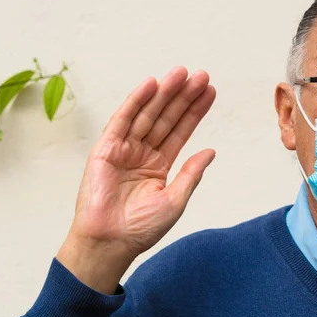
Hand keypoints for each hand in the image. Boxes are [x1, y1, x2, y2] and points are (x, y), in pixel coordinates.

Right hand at [57, 67, 215, 293]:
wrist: (111, 243)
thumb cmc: (141, 228)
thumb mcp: (176, 200)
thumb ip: (191, 173)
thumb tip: (211, 151)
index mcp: (159, 165)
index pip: (180, 131)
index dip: (194, 111)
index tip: (209, 92)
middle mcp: (142, 153)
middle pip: (166, 118)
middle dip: (183, 97)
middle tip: (201, 75)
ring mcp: (124, 149)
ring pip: (147, 115)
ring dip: (164, 93)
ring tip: (182, 74)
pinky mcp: (106, 149)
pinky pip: (122, 121)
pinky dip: (136, 101)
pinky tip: (151, 84)